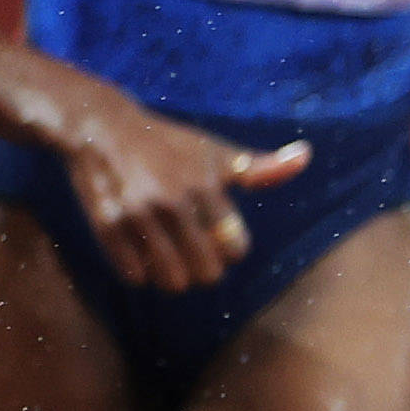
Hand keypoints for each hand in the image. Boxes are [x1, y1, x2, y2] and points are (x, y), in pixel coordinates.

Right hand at [65, 102, 299, 294]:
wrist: (103, 129)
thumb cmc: (170, 144)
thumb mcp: (216, 152)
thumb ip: (262, 168)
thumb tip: (306, 156)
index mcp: (205, 186)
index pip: (236, 248)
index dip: (231, 250)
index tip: (220, 237)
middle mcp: (173, 202)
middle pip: (207, 273)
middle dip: (206, 270)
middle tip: (195, 253)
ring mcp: (138, 215)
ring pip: (172, 281)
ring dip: (174, 277)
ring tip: (170, 257)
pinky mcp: (107, 225)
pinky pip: (134, 275)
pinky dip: (140, 272)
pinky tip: (140, 252)